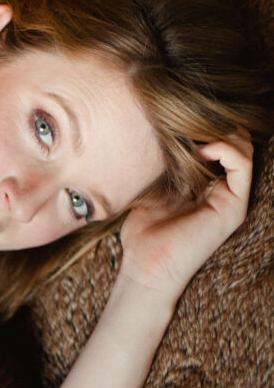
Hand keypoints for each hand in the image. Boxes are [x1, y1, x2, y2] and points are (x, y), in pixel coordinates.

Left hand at [120, 132, 252, 298]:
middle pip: (237, 140)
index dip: (204, 125)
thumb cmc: (143, 234)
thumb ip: (164, 163)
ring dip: (220, 133)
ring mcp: (232, 199)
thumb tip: (162, 129)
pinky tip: (201, 150)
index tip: (178, 119)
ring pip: (244, 147)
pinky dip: (225, 148)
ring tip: (194, 136)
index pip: (220, 141)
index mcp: (208, 185)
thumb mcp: (152, 188)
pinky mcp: (234, 207)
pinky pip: (242, 165)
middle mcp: (225, 190)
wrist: (145, 267)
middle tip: (188, 122)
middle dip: (214, 124)